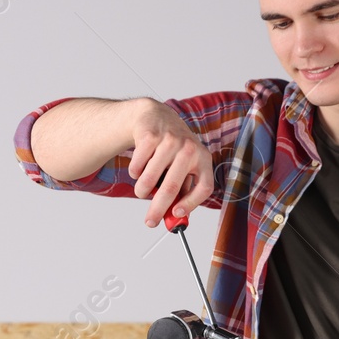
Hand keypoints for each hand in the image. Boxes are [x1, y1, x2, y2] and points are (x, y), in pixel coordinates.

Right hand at [129, 100, 214, 227]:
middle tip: (150, 222)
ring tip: (142, 190)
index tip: (177, 214)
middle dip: (158, 209)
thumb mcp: (184, 167)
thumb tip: (176, 220)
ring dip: (142, 191)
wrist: (155, 116)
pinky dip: (135, 173)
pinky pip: (138, 167)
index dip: (191, 204)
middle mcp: (189, 148)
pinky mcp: (151, 136)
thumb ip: (181, 192)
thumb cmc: (172, 148)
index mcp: (203, 158)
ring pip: (150, 179)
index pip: (204, 187)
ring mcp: (170, 141)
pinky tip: (139, 168)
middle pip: (172, 187)